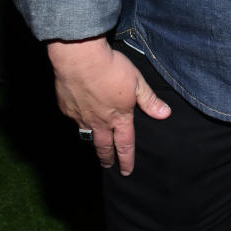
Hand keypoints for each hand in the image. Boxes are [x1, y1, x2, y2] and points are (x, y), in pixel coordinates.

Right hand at [47, 37, 170, 174]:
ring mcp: (81, 117)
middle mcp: (99, 122)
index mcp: (119, 117)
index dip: (127, 159)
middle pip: (103, 146)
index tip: (127, 171)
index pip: (125, 144)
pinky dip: (78, 119)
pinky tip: (80, 113)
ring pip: (87, 135)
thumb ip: (149, 100)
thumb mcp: (137, 82)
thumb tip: (165, 114)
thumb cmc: (112, 68)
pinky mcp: (66, 108)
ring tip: (95, 145)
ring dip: (92, 142)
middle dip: (107, 158)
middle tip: (109, 166)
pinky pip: (74, 118)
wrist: (81, 60)